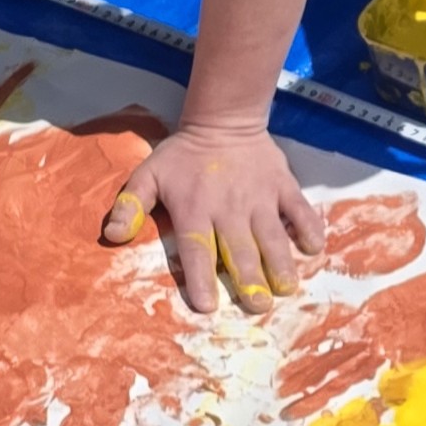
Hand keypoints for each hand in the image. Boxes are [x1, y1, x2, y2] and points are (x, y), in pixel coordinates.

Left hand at [102, 121, 322, 313]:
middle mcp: (229, 209)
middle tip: (257, 306)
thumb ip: (131, 206)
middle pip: (239, 250)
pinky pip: (299, 209)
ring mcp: (260, 197)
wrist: (223, 119)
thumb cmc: (182, 155)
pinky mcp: (283, 186)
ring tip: (286, 288)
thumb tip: (111, 235)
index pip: (197, 249)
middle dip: (249, 280)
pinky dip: (308, 228)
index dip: (201, 278)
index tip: (206, 306)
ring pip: (272, 236)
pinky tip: (313, 248)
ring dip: (279, 263)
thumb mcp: (148, 175)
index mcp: (195, 210)